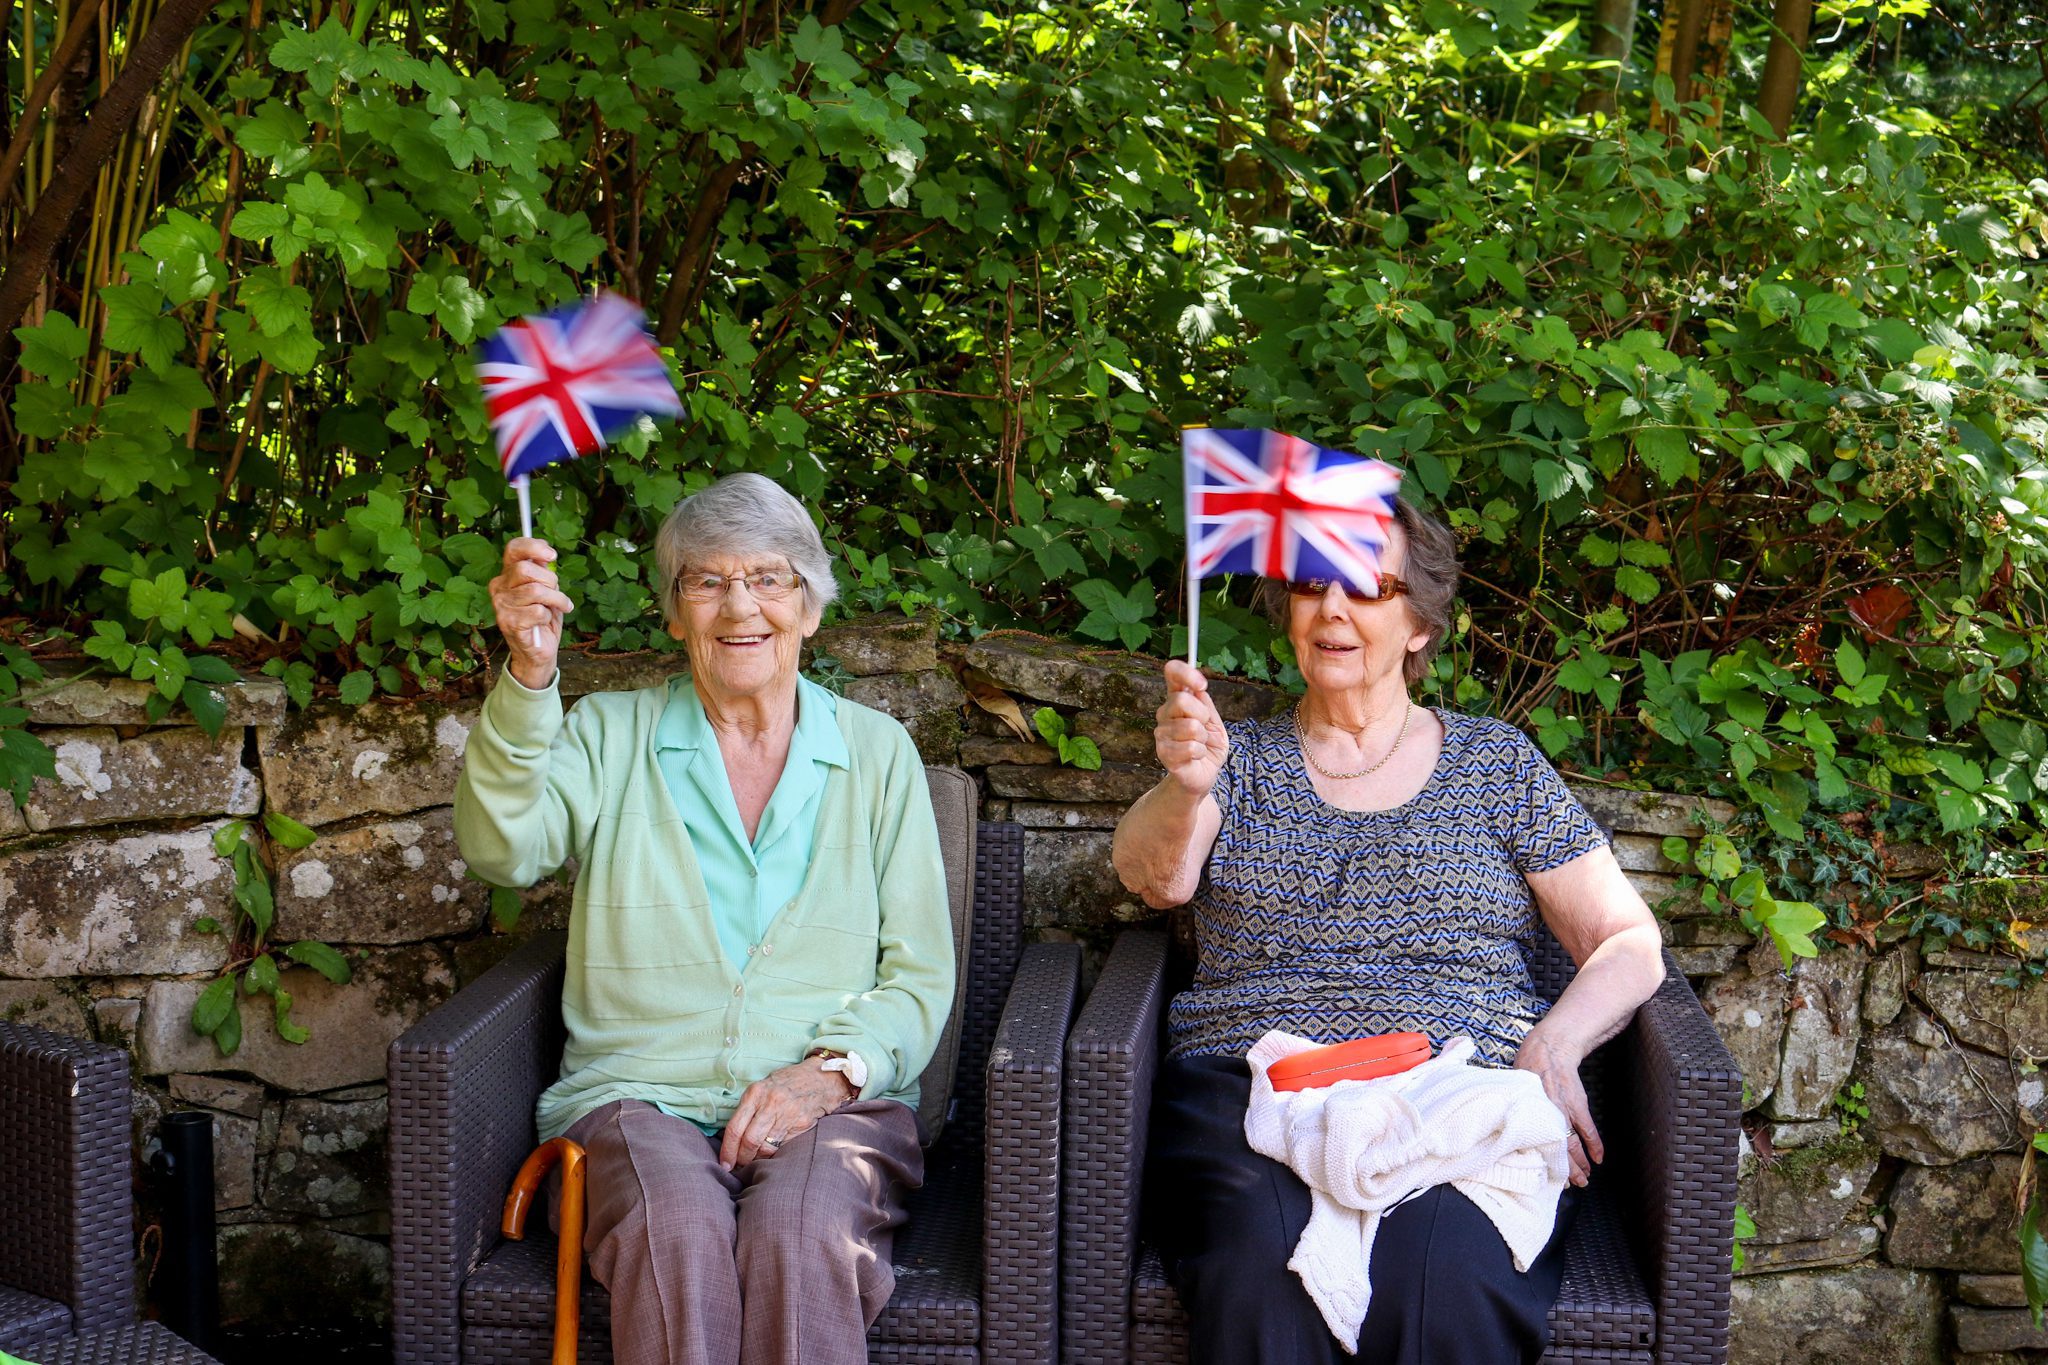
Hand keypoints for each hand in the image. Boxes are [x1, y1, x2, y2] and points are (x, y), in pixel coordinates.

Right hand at [489, 538, 572, 689]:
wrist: (537, 652)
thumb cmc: (542, 618)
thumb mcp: (546, 590)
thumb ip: (543, 572)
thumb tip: (547, 554)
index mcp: (506, 575)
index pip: (513, 549)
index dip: (533, 546)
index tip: (552, 555)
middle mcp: (498, 588)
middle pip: (526, 568)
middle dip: (550, 580)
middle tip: (557, 593)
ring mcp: (501, 606)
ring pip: (536, 590)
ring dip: (555, 599)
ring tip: (559, 607)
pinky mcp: (508, 623)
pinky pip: (538, 611)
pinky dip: (548, 616)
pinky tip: (544, 622)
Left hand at [718, 1057, 855, 1169]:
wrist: (821, 1078)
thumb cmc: (788, 1084)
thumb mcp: (763, 1088)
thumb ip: (749, 1109)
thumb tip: (732, 1138)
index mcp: (755, 1093)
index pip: (735, 1128)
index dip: (727, 1150)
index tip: (724, 1164)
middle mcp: (770, 1103)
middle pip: (749, 1141)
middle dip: (742, 1158)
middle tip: (739, 1166)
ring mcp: (787, 1113)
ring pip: (765, 1147)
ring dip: (757, 1159)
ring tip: (755, 1159)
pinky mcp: (801, 1123)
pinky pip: (782, 1147)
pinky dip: (773, 1154)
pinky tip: (771, 1153)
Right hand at [1155, 660, 1229, 797]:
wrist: (1202, 775)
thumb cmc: (1208, 747)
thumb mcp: (1215, 722)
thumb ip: (1207, 706)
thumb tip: (1199, 690)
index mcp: (1177, 700)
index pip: (1172, 673)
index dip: (1186, 673)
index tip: (1202, 684)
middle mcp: (1165, 714)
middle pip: (1182, 700)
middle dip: (1203, 715)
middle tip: (1205, 728)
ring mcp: (1162, 733)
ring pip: (1191, 726)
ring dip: (1204, 738)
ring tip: (1201, 745)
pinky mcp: (1164, 753)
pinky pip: (1192, 747)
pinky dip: (1201, 753)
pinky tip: (1196, 757)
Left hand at [1513, 1027, 1602, 1187]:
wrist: (1549, 1048)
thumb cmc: (1528, 1069)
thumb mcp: (1515, 1090)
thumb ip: (1515, 1110)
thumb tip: (1505, 1131)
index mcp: (1527, 1111)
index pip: (1533, 1144)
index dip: (1540, 1163)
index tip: (1544, 1178)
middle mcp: (1544, 1113)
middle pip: (1555, 1148)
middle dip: (1565, 1170)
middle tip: (1571, 1186)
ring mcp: (1563, 1109)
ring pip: (1572, 1143)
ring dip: (1580, 1163)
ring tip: (1584, 1179)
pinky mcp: (1577, 1102)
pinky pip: (1588, 1129)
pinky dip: (1594, 1145)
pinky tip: (1598, 1159)